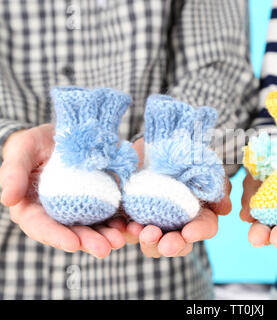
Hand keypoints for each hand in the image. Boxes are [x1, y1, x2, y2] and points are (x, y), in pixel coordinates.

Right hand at [0, 124, 126, 257]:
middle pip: (71, 232)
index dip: (56, 236)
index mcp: (33, 208)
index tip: (72, 243)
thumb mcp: (22, 149)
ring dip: (106, 236)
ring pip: (92, 227)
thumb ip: (13, 172)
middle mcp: (57, 213)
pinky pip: (110, 214)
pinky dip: (119, 221)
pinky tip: (129, 225)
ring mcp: (80, 208)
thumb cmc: (36, 142)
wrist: (67, 131)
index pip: (41, 227)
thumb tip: (8, 200)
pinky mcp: (100, 200)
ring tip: (119, 240)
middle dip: (87, 241)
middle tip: (104, 249)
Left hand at [124, 138, 231, 257]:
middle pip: (179, 244)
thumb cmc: (186, 153)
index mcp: (200, 213)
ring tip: (140, 231)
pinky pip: (126, 231)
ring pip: (152, 244)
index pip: (204, 227)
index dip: (198, 232)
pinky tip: (124, 226)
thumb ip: (217, 184)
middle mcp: (178, 224)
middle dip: (172, 246)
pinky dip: (124, 232)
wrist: (155, 141)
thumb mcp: (205, 163)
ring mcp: (154, 223)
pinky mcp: (130, 218)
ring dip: (148, 242)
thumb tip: (224, 209)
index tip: (188, 232)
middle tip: (165, 244)